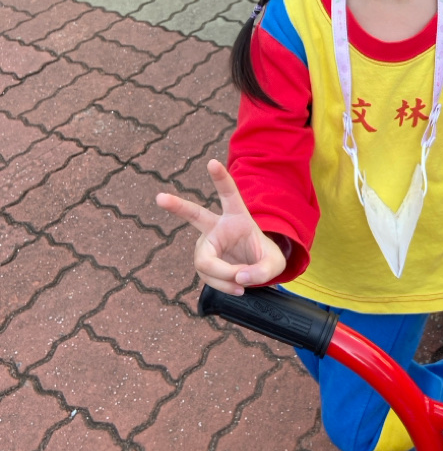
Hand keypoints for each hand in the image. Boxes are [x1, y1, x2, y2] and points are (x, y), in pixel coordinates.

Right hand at [156, 159, 286, 294]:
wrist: (256, 270)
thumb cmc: (265, 259)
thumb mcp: (275, 264)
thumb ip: (262, 271)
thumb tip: (238, 278)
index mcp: (238, 217)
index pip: (229, 194)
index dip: (220, 179)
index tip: (212, 162)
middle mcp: (217, 227)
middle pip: (195, 215)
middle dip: (177, 206)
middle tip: (159, 197)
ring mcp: (207, 244)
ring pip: (206, 262)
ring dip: (224, 277)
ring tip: (241, 285)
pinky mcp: (203, 261)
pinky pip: (208, 276)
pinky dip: (223, 285)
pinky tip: (236, 288)